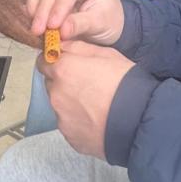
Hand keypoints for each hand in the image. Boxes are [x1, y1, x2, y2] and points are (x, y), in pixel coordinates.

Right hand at [27, 0, 123, 45]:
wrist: (108, 26)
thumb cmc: (108, 21)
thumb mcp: (100, 24)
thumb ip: (81, 25)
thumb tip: (62, 31)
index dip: (59, 8)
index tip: (52, 26)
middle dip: (43, 12)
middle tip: (38, 32)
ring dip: (35, 13)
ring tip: (36, 32)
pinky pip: (36, 1)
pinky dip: (32, 14)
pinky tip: (34, 27)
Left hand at [36, 40, 134, 157]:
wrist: (138, 120)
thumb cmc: (124, 82)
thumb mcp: (106, 54)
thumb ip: (78, 47)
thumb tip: (61, 45)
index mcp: (63, 69)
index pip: (43, 61)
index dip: (55, 62)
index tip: (68, 65)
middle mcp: (56, 93)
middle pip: (51, 84)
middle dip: (64, 82)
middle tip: (87, 85)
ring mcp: (61, 117)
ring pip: (60, 105)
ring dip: (71, 102)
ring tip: (95, 104)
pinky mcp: (69, 136)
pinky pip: (69, 124)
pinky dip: (78, 121)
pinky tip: (96, 119)